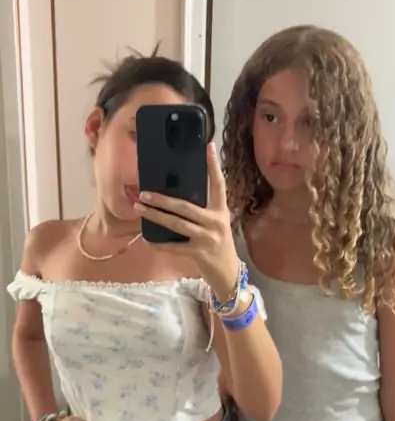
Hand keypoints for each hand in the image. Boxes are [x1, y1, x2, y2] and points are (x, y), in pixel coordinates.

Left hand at [134, 143, 238, 299]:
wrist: (228, 274)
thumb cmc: (218, 246)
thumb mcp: (216, 225)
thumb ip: (201, 211)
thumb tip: (174, 197)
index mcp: (221, 211)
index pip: (218, 184)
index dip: (213, 165)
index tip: (208, 146)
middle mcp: (216, 222)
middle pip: (186, 206)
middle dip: (162, 199)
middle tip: (144, 192)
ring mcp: (207, 238)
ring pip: (177, 224)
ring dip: (155, 216)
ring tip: (139, 208)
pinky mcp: (199, 253)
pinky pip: (174, 247)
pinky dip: (159, 243)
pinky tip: (147, 239)